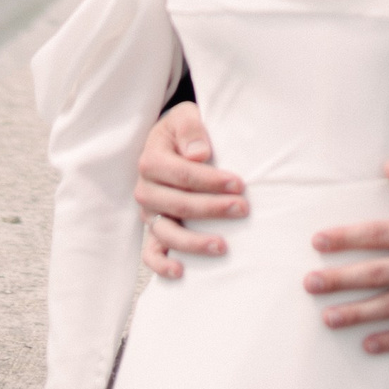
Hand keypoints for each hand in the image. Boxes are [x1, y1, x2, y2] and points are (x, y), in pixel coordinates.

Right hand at [136, 100, 248, 277]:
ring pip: (166, 233)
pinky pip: (151, 253)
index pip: (182, 175)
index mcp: (151, 160)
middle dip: (212, 209)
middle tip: (243, 208)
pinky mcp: (154, 230)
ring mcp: (149, 213)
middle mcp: (145, 189)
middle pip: (178, 205)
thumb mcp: (185, 116)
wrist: (172, 141)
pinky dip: (161, 265)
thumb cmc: (184, 131)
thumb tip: (199, 155)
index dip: (211, 181)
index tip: (239, 184)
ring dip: (194, 242)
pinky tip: (181, 271)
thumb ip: (191, 130)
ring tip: (223, 246)